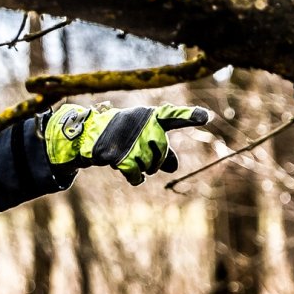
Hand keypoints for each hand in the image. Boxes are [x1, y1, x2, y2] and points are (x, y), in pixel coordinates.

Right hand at [43, 103, 210, 184]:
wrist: (88, 136)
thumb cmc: (122, 134)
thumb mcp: (143, 135)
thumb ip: (162, 148)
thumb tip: (173, 168)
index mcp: (150, 116)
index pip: (172, 116)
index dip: (189, 116)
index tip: (206, 117)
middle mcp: (142, 127)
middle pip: (163, 152)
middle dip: (155, 159)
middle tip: (140, 152)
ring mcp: (131, 142)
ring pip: (150, 166)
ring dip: (142, 167)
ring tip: (128, 156)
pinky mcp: (120, 158)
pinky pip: (138, 176)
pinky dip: (135, 177)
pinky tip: (128, 171)